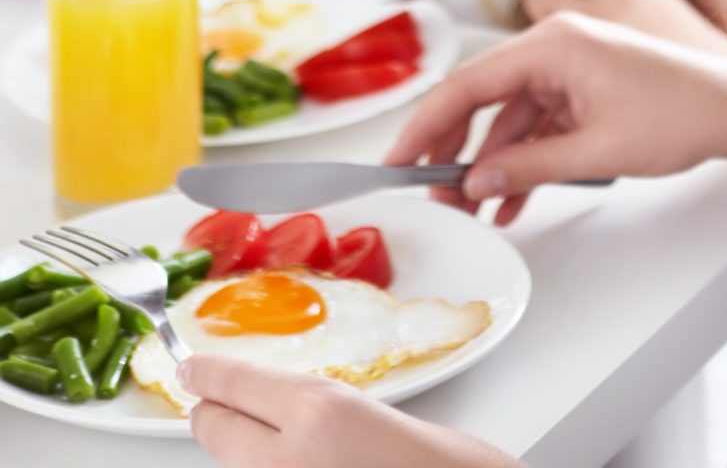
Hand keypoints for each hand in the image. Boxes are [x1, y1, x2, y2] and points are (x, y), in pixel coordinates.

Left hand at [182, 356, 520, 466]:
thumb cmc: (439, 462)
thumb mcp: (370, 414)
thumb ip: (315, 409)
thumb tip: (269, 408)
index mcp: (317, 411)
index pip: (233, 383)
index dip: (207, 374)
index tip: (190, 367)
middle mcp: (287, 459)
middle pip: (213, 428)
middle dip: (214, 414)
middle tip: (218, 403)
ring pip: (235, 464)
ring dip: (246, 453)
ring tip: (284, 443)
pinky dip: (268, 467)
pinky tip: (300, 459)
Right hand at [385, 10, 726, 224]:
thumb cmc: (678, 115)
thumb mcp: (597, 150)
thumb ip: (528, 166)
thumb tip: (474, 183)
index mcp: (554, 43)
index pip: (471, 82)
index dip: (428, 123)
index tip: (398, 159)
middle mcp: (555, 46)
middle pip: (484, 98)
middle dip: (455, 149)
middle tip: (428, 193)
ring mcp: (570, 67)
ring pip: (510, 118)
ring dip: (490, 165)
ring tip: (470, 213)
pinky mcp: (584, 88)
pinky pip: (539, 125)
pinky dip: (524, 161)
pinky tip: (509, 203)